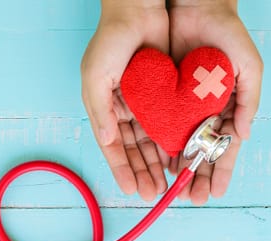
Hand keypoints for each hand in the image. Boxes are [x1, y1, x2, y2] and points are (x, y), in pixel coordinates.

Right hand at [81, 2, 169, 200]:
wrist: (137, 12)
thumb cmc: (110, 42)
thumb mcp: (95, 77)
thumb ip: (100, 111)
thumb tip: (108, 141)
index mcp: (103, 109)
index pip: (112, 146)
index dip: (120, 169)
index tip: (130, 189)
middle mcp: (122, 111)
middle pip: (132, 150)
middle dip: (140, 172)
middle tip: (150, 194)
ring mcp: (143, 105)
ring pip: (150, 142)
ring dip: (155, 164)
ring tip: (164, 185)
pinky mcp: (162, 97)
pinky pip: (166, 125)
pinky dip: (170, 143)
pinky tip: (175, 160)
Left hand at [169, 0, 262, 204]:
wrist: (195, 9)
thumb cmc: (228, 35)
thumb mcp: (248, 65)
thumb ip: (248, 100)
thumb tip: (242, 135)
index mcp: (227, 107)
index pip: (223, 147)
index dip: (220, 171)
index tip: (214, 193)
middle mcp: (204, 112)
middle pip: (200, 152)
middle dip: (197, 177)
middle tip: (191, 199)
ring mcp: (183, 106)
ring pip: (179, 144)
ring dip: (177, 168)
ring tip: (171, 189)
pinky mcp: (163, 98)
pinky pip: (160, 126)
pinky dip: (160, 146)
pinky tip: (158, 163)